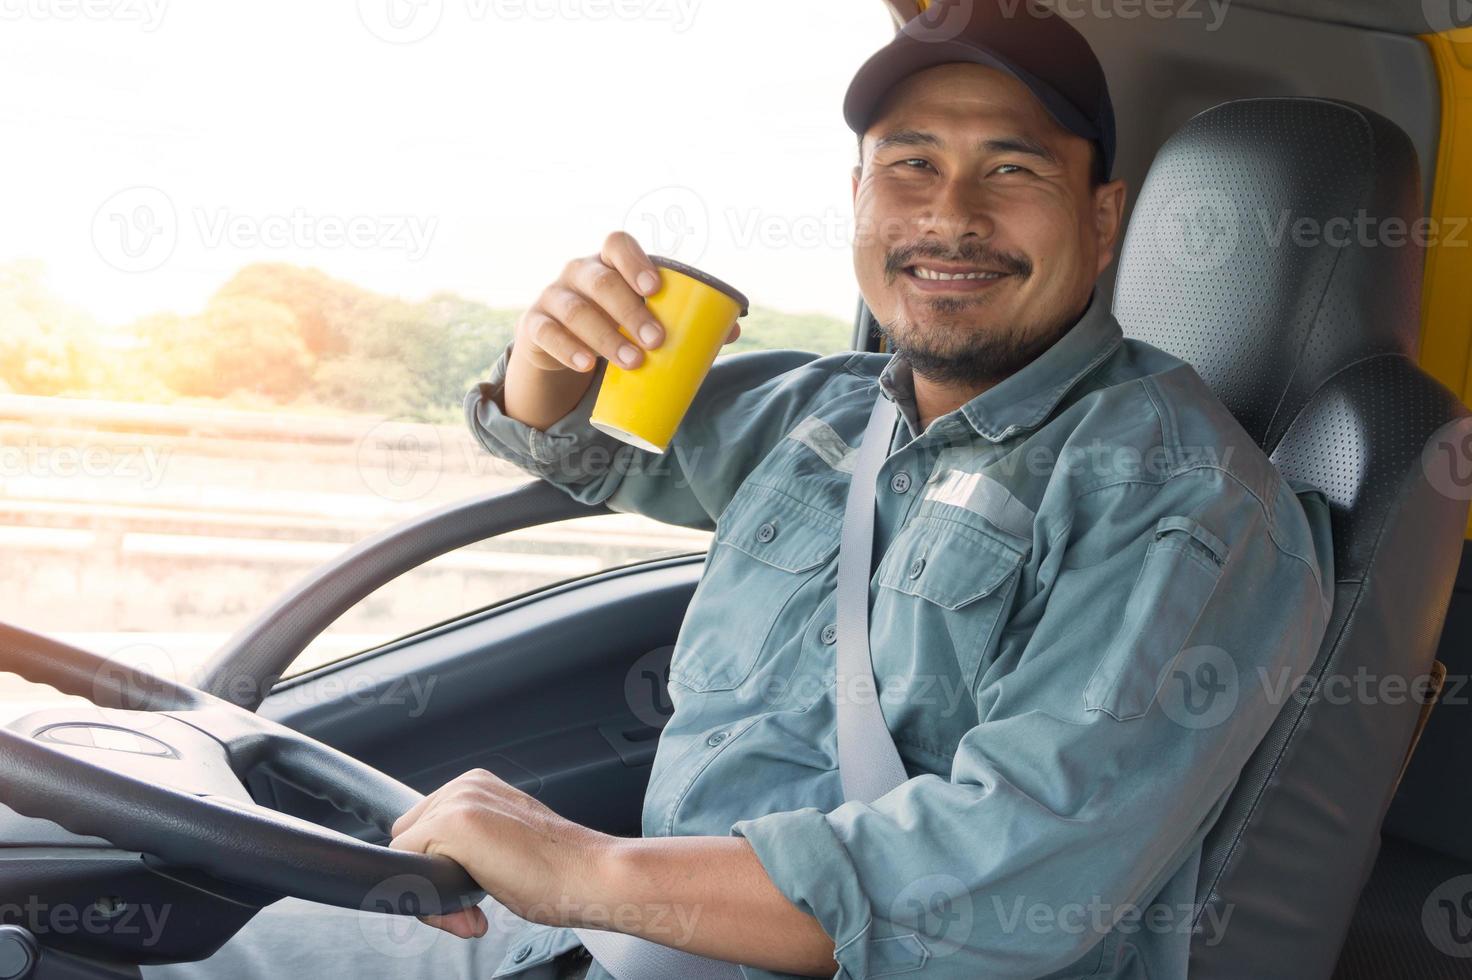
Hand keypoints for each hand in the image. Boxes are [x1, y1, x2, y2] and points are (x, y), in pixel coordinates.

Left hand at [389, 768, 611, 938]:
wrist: (592, 874)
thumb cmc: (561, 868)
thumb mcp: (505, 846)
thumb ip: (469, 852)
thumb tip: (435, 885)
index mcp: (478, 785)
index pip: (424, 828)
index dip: (438, 869)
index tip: (468, 894)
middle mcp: (465, 785)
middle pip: (409, 841)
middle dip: (432, 881)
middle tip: (470, 907)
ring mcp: (459, 800)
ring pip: (406, 856)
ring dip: (433, 894)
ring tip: (475, 908)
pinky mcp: (454, 823)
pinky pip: (407, 868)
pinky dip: (429, 900)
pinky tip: (469, 906)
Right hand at [518, 231, 741, 374]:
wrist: (562, 346)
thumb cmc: (613, 323)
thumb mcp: (640, 316)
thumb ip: (680, 319)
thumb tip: (733, 329)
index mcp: (609, 262)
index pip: (618, 243)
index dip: (636, 261)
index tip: (656, 288)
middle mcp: (579, 272)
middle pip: (601, 280)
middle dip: (630, 310)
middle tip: (657, 340)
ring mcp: (553, 297)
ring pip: (576, 310)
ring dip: (606, 336)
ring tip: (633, 362)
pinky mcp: (535, 326)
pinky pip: (547, 333)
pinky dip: (568, 349)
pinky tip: (587, 364)